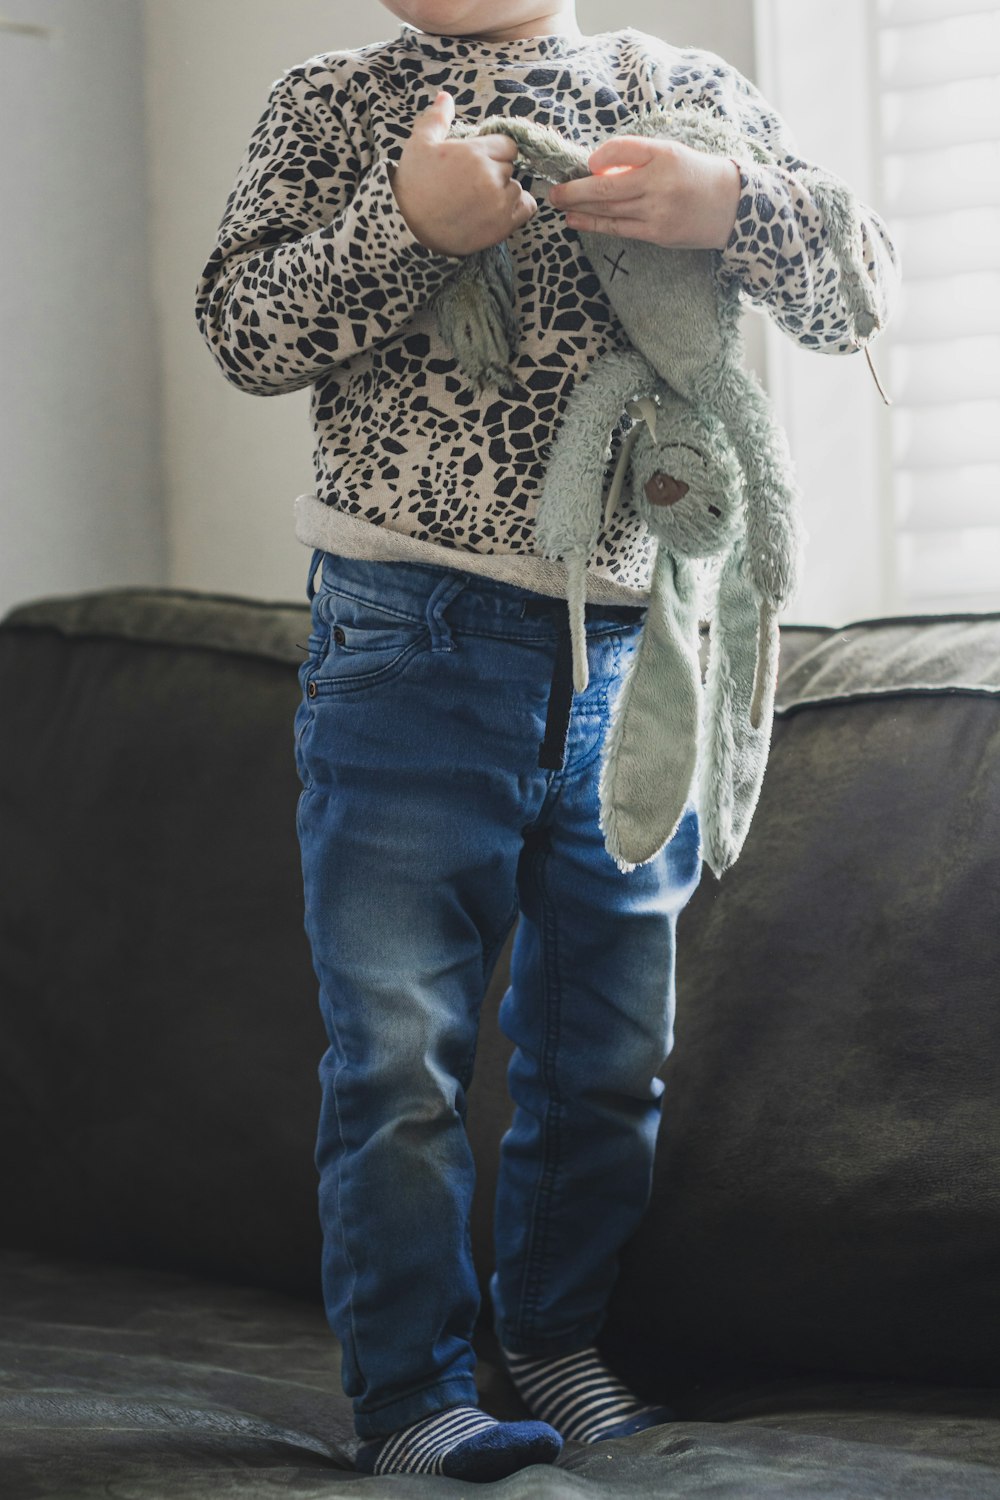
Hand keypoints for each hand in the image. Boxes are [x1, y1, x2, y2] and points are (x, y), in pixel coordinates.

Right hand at [389, 91, 537, 256]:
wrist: (409, 229)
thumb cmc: (413, 185)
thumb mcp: (419, 144)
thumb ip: (437, 119)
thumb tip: (445, 96)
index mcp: (474, 152)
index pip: (506, 144)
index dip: (493, 152)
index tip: (478, 163)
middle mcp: (491, 176)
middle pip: (510, 166)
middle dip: (495, 171)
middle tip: (472, 184)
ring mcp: (499, 203)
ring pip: (517, 188)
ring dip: (504, 191)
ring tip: (480, 200)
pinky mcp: (503, 226)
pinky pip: (527, 208)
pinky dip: (517, 207)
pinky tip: (498, 209)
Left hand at [547, 136, 741, 250]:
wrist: (730, 205)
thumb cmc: (695, 175)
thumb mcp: (671, 153)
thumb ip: (636, 156)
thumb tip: (597, 165)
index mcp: (663, 154)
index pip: (621, 149)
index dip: (599, 157)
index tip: (586, 163)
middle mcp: (659, 182)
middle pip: (606, 185)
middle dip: (575, 189)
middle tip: (553, 191)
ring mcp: (657, 211)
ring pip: (608, 208)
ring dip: (579, 207)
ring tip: (559, 204)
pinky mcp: (657, 233)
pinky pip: (618, 228)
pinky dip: (594, 224)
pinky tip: (576, 221)